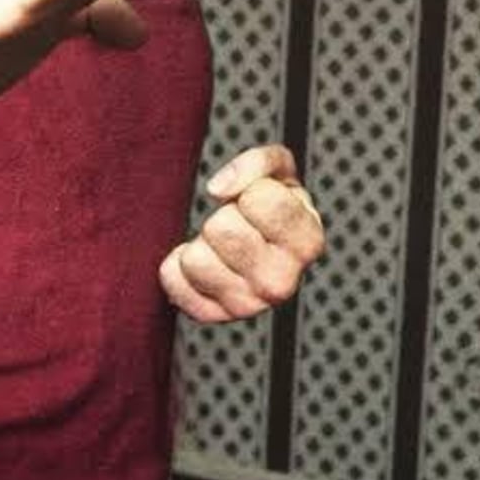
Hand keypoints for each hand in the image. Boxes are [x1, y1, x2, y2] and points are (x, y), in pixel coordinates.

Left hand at [158, 144, 324, 322]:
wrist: (259, 244)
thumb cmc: (271, 203)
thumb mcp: (278, 169)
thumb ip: (258, 163)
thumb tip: (219, 190)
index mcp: (306, 243)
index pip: (258, 200)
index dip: (250, 191)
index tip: (256, 201)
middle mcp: (281, 283)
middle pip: (222, 229)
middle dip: (223, 215)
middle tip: (235, 222)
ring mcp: (248, 305)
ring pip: (195, 259)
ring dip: (200, 241)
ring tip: (220, 244)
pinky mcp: (214, 315)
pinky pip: (172, 281)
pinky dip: (176, 265)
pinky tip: (202, 261)